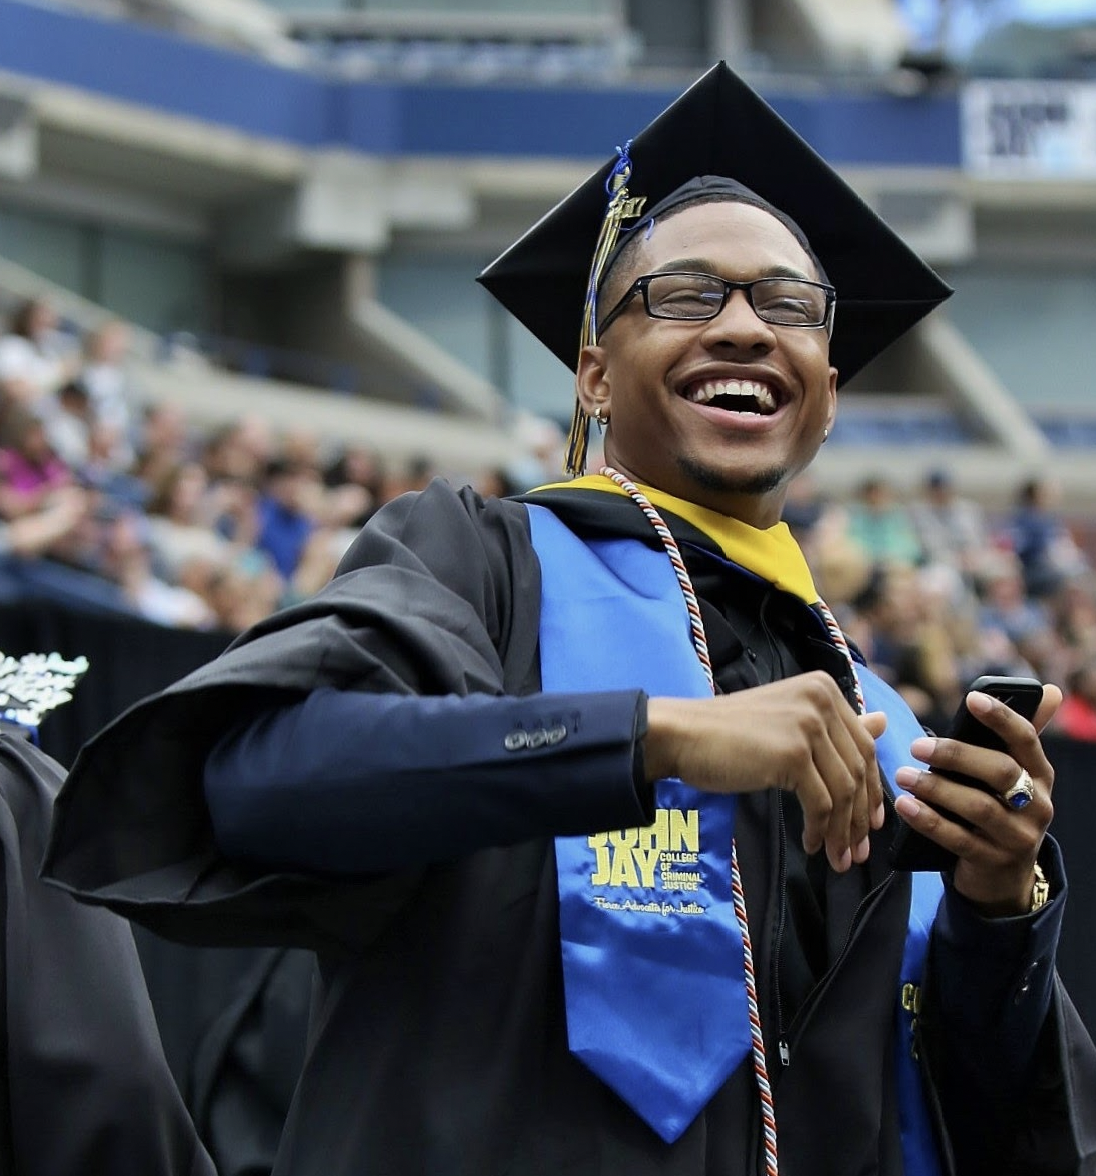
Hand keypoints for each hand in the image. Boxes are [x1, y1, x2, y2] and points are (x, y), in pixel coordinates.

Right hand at [645, 670, 887, 872]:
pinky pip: (820, 803)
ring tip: (836, 857)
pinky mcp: (792, 754)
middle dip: (860, 817)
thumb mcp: (788, 721)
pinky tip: (811, 844)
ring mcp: (807, 725)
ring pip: (843, 791)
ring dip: (842, 832)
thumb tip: (882, 722)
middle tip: (857, 851)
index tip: (870, 823)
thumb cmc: (728, 732)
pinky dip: (820, 830)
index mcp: (823, 687)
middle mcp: (820, 700)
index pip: (863, 746)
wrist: (682, 735)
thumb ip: (835, 725)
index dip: (870, 790)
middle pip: (858, 770)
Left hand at [893, 685, 1062, 915]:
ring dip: (936, 788)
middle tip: (915, 746)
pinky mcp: (993, 862)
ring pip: (978, 807)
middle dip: (956, 755)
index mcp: (1041, 775)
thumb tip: (1051, 691)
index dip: (1001, 717)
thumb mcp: (1016, 776)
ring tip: (901, 775)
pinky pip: (958, 840)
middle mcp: (1037, 805)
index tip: (971, 698)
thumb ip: (1021, 736)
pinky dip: (928, 821)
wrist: (1004, 877)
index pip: (1026, 739)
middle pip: (1000, 772)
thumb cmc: (1001, 809)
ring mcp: (1018, 837)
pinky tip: (905, 806)